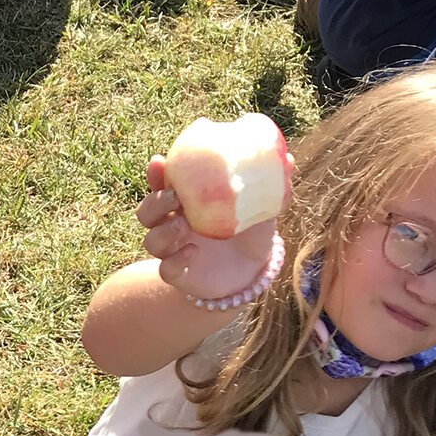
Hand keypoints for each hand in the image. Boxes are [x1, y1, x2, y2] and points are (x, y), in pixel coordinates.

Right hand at [138, 156, 284, 301]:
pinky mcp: (179, 275)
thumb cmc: (250, 230)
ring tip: (183, 225)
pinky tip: (192, 253)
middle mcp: (173, 225)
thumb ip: (267, 186)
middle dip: (155, 202)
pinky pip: (166, 270)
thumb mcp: (259, 206)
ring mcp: (173, 251)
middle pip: (146, 213)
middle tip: (175, 196)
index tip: (160, 161)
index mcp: (185, 203)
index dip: (155, 174)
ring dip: (162, 232)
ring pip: (151, 241)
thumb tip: (289, 160)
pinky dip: (174, 261)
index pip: (160, 185)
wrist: (253, 270)